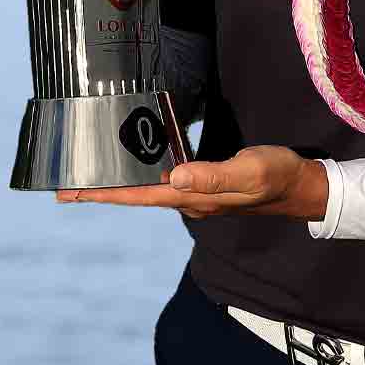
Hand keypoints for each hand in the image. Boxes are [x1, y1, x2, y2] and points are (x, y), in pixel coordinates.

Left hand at [57, 146, 327, 220]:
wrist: (302, 186)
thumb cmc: (277, 175)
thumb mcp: (249, 172)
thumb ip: (214, 175)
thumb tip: (175, 177)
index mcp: (193, 198)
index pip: (138, 196)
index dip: (103, 193)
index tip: (70, 192)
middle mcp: (188, 200)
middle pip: (134, 196)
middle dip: (99, 190)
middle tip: (62, 185)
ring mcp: (195, 195)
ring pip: (145, 190)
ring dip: (117, 184)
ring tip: (88, 174)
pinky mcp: (202, 186)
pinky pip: (161, 182)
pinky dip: (140, 175)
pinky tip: (132, 165)